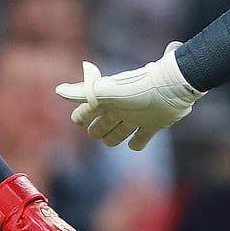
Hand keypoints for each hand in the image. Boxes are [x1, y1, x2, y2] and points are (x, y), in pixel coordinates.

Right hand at [56, 43, 203, 149]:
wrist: (171, 88)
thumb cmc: (137, 87)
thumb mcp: (107, 91)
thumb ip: (82, 92)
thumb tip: (58, 90)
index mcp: (108, 98)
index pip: (87, 110)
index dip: (81, 116)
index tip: (79, 120)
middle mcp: (120, 108)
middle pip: (102, 124)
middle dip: (97, 129)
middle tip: (95, 132)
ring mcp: (136, 117)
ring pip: (118, 133)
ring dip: (113, 138)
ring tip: (110, 139)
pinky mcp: (153, 125)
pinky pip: (141, 139)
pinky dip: (137, 143)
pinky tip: (135, 143)